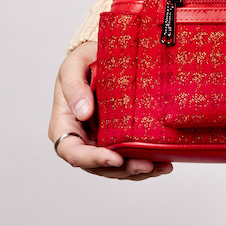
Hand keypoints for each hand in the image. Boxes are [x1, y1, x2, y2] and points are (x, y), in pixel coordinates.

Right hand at [48, 42, 172, 179]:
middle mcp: (81, 139)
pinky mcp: (117, 137)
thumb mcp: (73, 66)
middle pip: (98, 165)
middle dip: (123, 169)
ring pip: (115, 166)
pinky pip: (127, 156)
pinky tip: (161, 162)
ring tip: (161, 167)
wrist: (99, 54)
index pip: (73, 152)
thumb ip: (75, 88)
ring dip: (137, 171)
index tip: (115, 158)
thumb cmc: (82, 60)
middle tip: (147, 165)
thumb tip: (84, 112)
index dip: (93, 159)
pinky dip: (143, 161)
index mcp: (64, 126)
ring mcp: (99, 140)